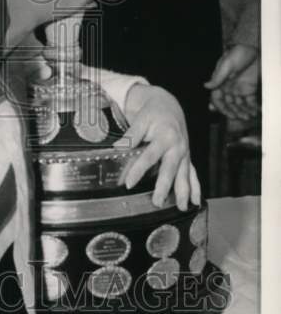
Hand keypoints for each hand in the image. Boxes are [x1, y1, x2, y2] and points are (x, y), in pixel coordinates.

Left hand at [116, 84, 200, 210]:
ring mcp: (184, 153)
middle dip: (164, 187)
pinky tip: (195, 201)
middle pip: (170, 170)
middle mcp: (178, 147)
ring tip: (181, 208)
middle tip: (157, 203)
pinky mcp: (186, 157)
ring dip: (183, 192)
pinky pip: (193, 174)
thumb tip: (117, 148)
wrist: (168, 105)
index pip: (149, 157)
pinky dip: (195, 188)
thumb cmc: (153, 113)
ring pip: (185, 175)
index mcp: (165, 137)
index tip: (129, 183)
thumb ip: (131, 135)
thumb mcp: (141, 119)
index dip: (138, 170)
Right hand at [204, 45, 259, 120]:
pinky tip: (254, 112)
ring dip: (242, 112)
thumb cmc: (237, 54)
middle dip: (232, 112)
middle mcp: (228, 88)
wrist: (254, 50)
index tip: (227, 114)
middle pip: (228, 104)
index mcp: (220, 82)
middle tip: (239, 117)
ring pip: (238, 105)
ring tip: (248, 116)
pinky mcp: (250, 89)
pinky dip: (252, 107)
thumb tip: (205, 86)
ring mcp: (239, 89)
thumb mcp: (226, 64)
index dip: (220, 107)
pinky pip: (249, 101)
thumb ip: (218, 76)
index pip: (217, 98)